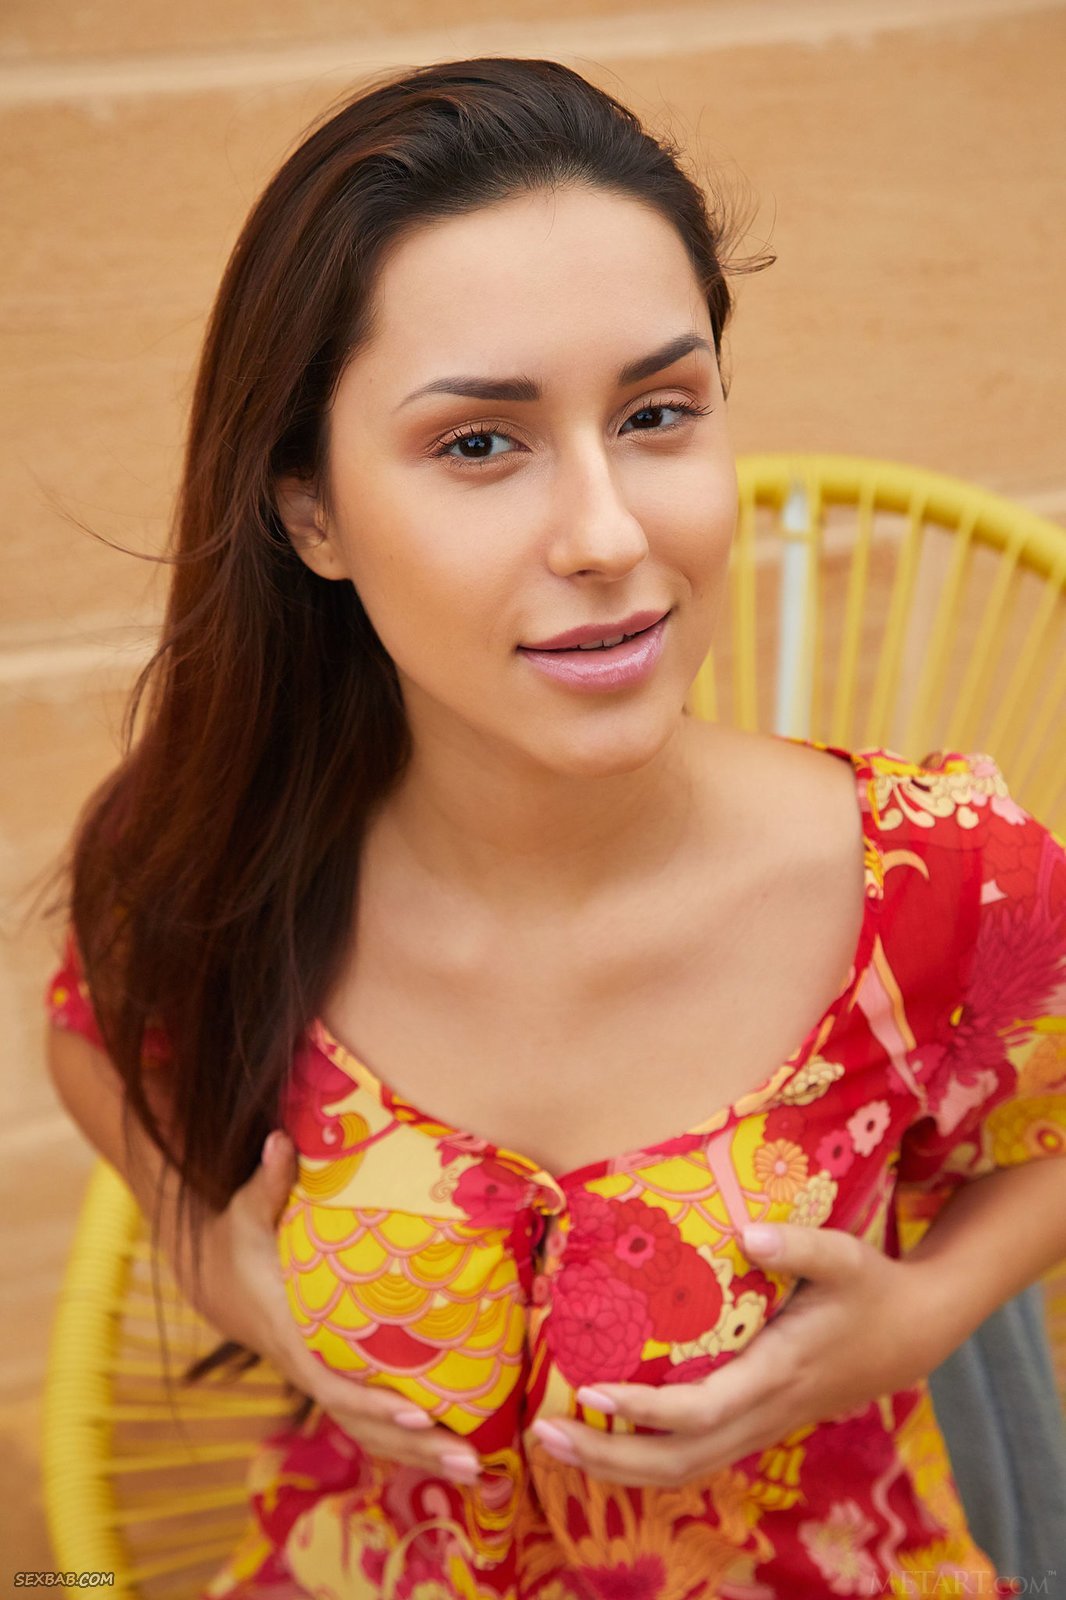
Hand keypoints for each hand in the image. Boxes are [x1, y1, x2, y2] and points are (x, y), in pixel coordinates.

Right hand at [177, 1131, 483, 1487]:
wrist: (213, 1274)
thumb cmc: (237, 1235)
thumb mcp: (247, 1206)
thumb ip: (269, 1180)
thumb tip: (280, 1140)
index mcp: (289, 1331)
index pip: (331, 1380)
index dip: (371, 1402)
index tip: (415, 1411)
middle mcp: (307, 1365)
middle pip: (361, 1422)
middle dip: (413, 1446)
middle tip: (471, 1463)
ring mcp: (319, 1377)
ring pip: (367, 1432)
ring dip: (417, 1455)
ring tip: (475, 1471)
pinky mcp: (330, 1377)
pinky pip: (367, 1420)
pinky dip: (402, 1442)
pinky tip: (445, 1453)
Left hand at [529, 1222, 941, 1486]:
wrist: (913, 1332)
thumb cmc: (870, 1287)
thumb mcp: (844, 1254)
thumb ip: (799, 1245)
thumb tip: (749, 1234)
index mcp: (778, 1373)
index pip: (701, 1410)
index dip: (645, 1411)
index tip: (591, 1392)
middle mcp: (765, 1412)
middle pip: (680, 1462)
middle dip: (608, 1459)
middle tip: (541, 1434)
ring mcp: (761, 1426)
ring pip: (684, 1470)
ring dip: (617, 1468)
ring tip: (554, 1444)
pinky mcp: (757, 1423)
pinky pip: (695, 1456)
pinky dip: (644, 1458)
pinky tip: (604, 1438)